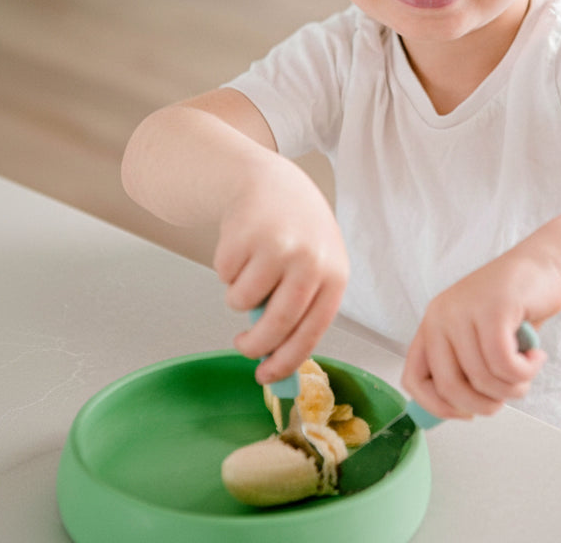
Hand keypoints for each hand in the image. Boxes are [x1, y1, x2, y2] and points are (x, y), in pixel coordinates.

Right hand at [214, 153, 348, 383]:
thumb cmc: (297, 231)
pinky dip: (227, 271)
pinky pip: (224, 276)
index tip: (267, 376)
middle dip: (254, 345)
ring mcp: (277, 246)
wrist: (272, 183)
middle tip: (243, 346)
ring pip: (242, 302)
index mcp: (335, 273)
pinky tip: (243, 248)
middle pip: (277, 324)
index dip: (286, 361)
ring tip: (251, 271)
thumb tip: (278, 362)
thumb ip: (302, 308)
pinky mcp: (245, 234)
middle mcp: (311, 259)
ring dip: (239, 296)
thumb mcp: (315, 266)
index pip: (312, 332)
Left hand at [401, 237, 560, 418]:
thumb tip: (457, 411)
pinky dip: (526, 371)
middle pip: (450, 386)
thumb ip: (465, 367)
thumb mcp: (478, 338)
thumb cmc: (514, 307)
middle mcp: (441, 316)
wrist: (544, 264)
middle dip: (483, 405)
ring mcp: (465, 310)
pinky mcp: (493, 308)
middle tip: (506, 395)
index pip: (413, 379)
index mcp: (432, 325)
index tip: (467, 413)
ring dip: (514, 387)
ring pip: (483, 378)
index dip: (439, 407)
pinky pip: (505, 364)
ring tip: (527, 370)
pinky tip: (536, 357)